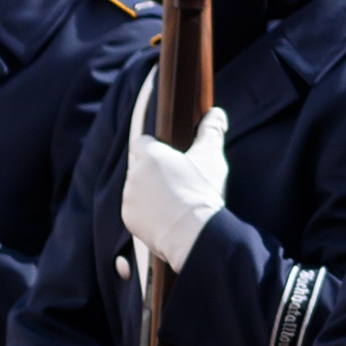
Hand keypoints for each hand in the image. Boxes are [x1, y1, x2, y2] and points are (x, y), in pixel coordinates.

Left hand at [120, 106, 230, 275]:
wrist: (193, 232)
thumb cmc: (202, 191)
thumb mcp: (211, 157)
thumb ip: (211, 132)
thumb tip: (216, 113)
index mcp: (150, 155)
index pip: (141, 143)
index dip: (153, 148)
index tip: (168, 158)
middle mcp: (134, 173)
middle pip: (139, 167)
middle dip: (153, 173)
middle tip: (175, 183)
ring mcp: (128, 196)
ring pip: (136, 189)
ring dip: (148, 193)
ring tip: (173, 203)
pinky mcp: (128, 217)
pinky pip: (135, 210)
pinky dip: (146, 213)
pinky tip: (165, 217)